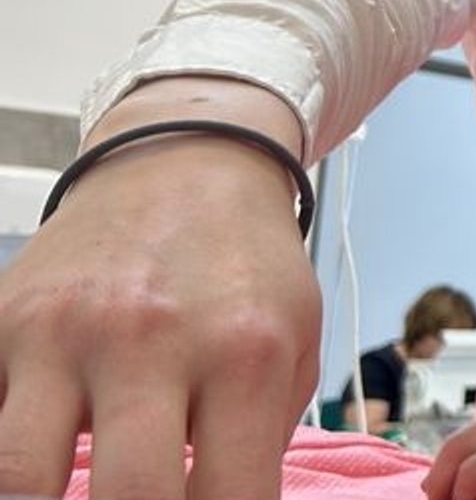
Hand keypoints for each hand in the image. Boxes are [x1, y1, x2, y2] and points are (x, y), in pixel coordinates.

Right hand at [0, 133, 320, 498]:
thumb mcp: (293, 343)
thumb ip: (262, 439)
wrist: (185, 163)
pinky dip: (11, 458)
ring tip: (74, 499)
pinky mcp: (2, 325)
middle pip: (127, 499)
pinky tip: (38, 461)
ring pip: (21, 478)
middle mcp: (152, 342)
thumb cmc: (246, 268)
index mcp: (244, 355)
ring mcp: (65, 334)